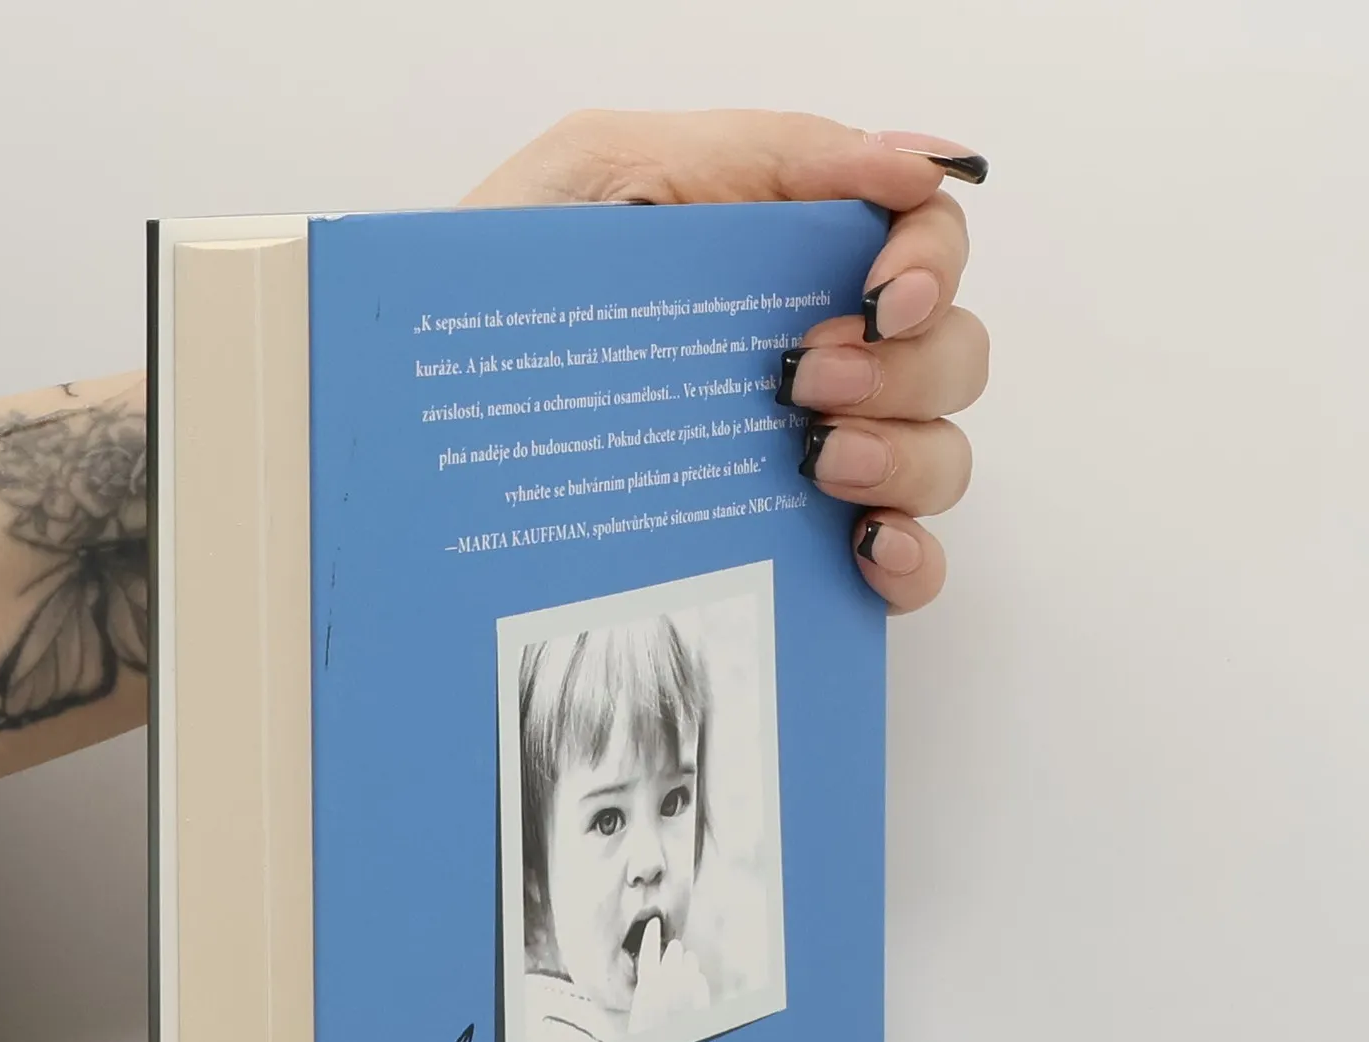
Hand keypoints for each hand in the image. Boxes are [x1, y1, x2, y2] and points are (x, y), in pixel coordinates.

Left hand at [463, 110, 988, 613]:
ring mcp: (804, 458)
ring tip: (813, 464)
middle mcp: (807, 355)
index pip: (922, 238)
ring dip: (906, 456)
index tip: (878, 294)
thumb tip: (916, 161)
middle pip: (950, 350)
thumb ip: (762, 152)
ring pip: (942, 453)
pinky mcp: (786, 550)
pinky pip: (903, 563)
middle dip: (906, 367)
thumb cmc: (488, 296)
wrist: (418, 426)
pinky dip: (910, 560)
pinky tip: (861, 550)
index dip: (931, 259)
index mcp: (776, 255)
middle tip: (804, 385)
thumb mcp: (602, 171)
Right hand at [627, 917, 709, 1033]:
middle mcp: (670, 980)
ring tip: (684, 967)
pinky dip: (697, 981)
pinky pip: (700, 979)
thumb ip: (648, 988)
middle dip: (673, 952)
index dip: (651, 934)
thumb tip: (653, 976)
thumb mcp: (640, 1009)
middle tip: (674, 950)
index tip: (655, 922)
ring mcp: (689, 987)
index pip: (649, 949)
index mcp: (648, 983)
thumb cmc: (650, 1034)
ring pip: (691, 962)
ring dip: (687, 964)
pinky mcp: (703, 995)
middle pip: (674, 952)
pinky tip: (694, 986)